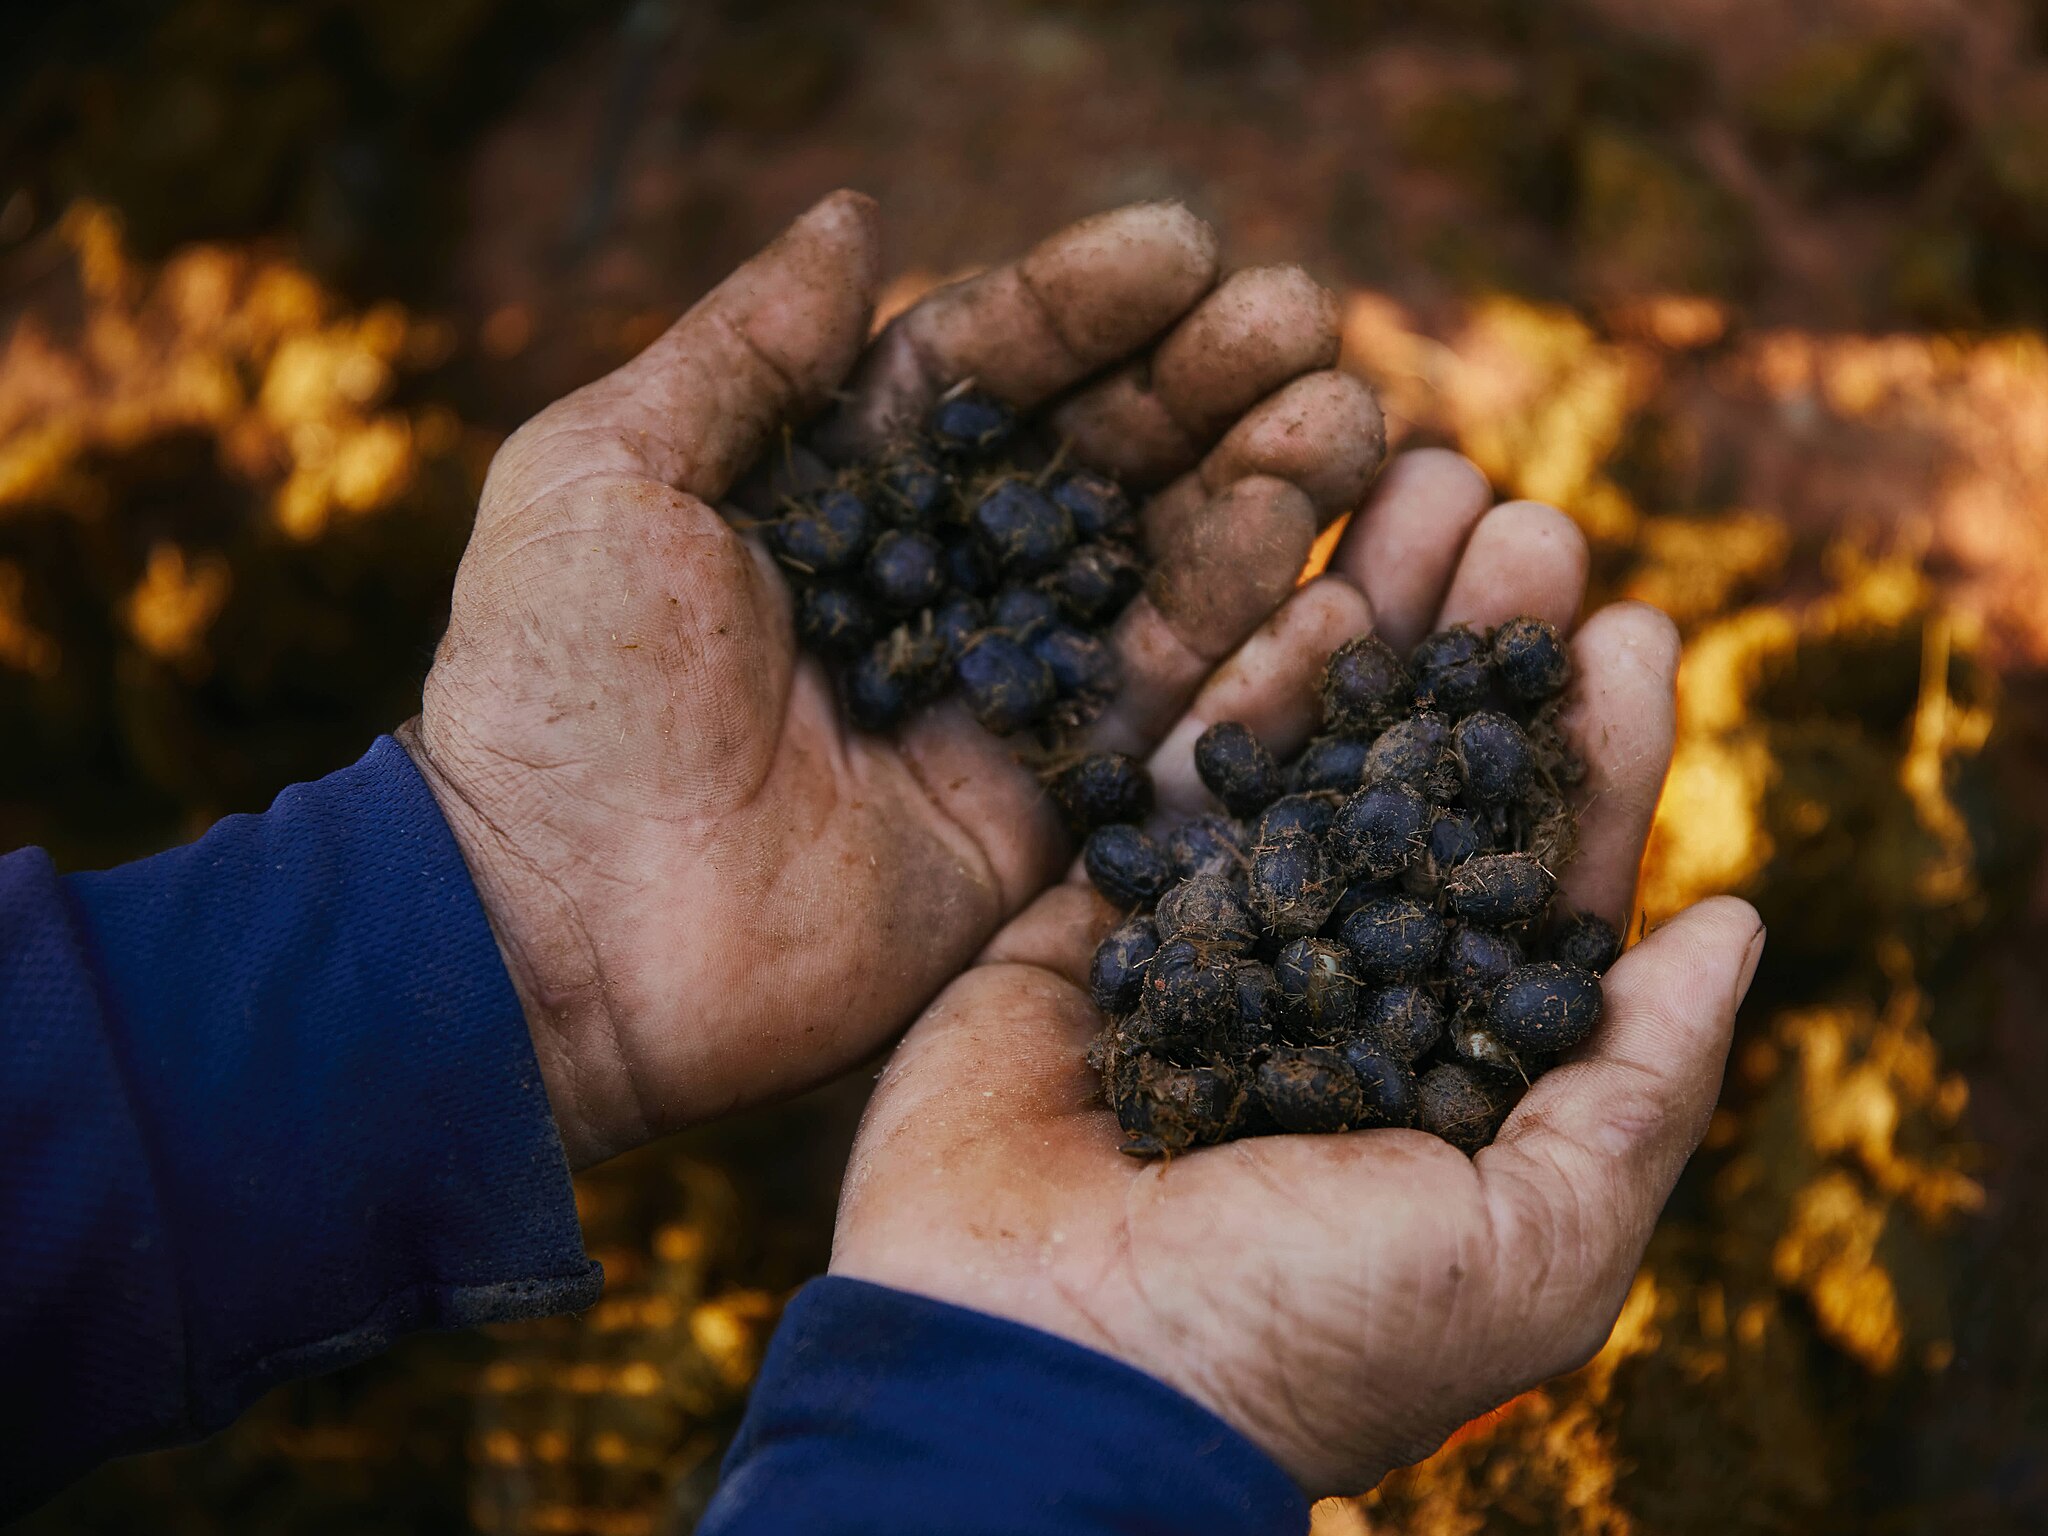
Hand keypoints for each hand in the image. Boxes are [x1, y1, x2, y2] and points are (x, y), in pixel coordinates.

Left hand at [402, 191, 1384, 1165]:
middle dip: (1200, 387)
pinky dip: (1241, 646)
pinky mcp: (1031, 824)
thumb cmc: (554, 688)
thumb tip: (854, 215)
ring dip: (1252, 494)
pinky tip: (1314, 560)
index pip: (984, 373)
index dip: (1083, 307)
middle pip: (1092, 466)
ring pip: (1149, 581)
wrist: (554, 937)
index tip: (1185, 244)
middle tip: (1305, 321)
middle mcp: (927, 592)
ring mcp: (988, 708)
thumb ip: (746, 349)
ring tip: (1340, 418)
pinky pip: (1158, 723)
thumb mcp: (608, 474)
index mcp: (831, 497)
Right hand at [828, 457, 1767, 1494]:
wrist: (1044, 1363)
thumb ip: (1638, 1084)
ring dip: (1370, 623)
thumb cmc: (1305, 1328)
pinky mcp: (1079, 919)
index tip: (1633, 630)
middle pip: (1423, 789)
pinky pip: (1167, 778)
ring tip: (1425, 490)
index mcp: (1449, 1071)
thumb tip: (1738, 921)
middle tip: (1534, 526)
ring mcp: (1204, 948)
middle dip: (1483, 657)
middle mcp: (1331, 993)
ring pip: (1301, 755)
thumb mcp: (1539, 1244)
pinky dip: (1232, 683)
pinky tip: (1304, 585)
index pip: (1543, 883)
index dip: (1593, 755)